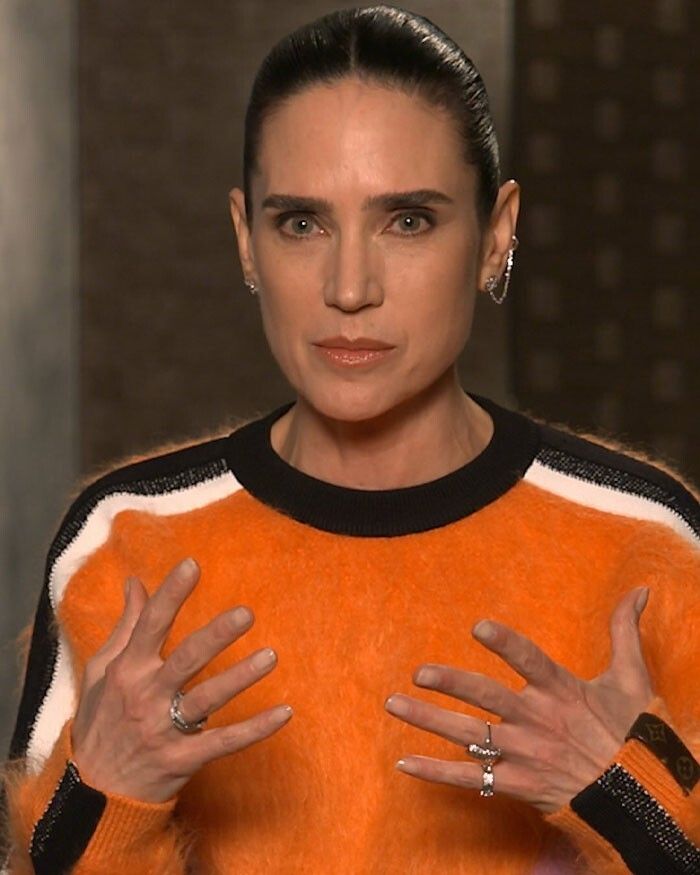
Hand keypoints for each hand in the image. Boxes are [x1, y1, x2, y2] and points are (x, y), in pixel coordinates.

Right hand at [71, 558, 292, 802]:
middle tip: (246, 613)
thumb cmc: (101, 722)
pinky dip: (255, 730)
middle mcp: (146, 696)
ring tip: (271, 656)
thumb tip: (135, 582)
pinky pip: (224, 742)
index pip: (151, 625)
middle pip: (186, 660)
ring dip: (241, 678)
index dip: (170, 594)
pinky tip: (285, 712)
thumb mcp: (102, 672)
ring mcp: (165, 730)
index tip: (192, 565)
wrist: (95, 793)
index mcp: (128, 670)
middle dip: (216, 636)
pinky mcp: (183, 760)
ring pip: (208, 699)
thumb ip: (126, 626)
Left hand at [384, 587, 653, 812]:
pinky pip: (470, 780)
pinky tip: (404, 763)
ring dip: (429, 720)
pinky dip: (436, 773)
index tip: (479, 626)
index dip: (506, 644)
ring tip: (393, 705)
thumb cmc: (634, 733)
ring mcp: (524, 755)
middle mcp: (537, 721)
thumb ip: (623, 631)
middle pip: (488, 699)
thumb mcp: (632, 678)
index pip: (530, 662)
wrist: (642, 796)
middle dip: (451, 684)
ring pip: (469, 736)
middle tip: (419, 673)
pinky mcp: (517, 784)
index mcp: (561, 691)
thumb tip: (640, 590)